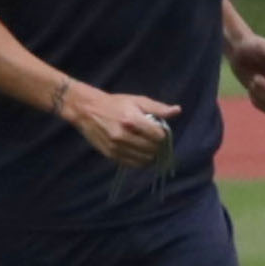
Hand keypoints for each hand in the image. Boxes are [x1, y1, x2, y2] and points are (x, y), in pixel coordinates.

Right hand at [62, 83, 180, 168]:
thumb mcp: (137, 100)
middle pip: (153, 149)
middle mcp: (123, 135)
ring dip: (150, 154)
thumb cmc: (115, 104)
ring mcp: (116, 147)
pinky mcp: (111, 155)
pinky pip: (133, 164)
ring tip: (146, 146)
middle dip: (157, 145)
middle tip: (153, 139)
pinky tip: (138, 152)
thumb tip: (177, 111)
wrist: (87, 110)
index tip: (157, 130)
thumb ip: (158, 108)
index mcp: (131, 120)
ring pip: (144, 159)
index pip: (158, 136)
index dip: (161, 134)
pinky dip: (140, 160)